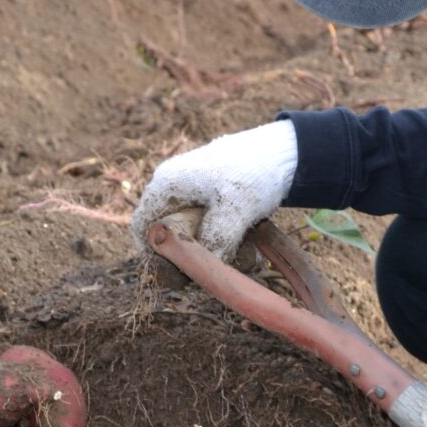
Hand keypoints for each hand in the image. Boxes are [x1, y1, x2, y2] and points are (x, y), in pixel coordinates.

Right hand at [129, 120, 298, 257]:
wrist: (284, 153)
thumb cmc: (254, 173)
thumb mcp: (235, 208)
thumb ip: (215, 239)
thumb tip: (201, 268)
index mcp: (167, 186)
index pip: (142, 227)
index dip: (152, 255)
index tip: (177, 273)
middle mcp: (173, 192)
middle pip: (166, 238)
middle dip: (189, 258)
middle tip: (214, 271)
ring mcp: (191, 198)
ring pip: (189, 239)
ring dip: (211, 253)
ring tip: (242, 253)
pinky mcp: (210, 205)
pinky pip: (207, 233)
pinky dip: (223, 243)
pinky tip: (247, 245)